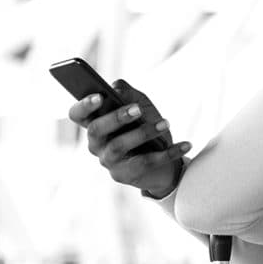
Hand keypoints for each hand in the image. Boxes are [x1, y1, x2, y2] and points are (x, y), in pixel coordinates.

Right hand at [68, 80, 190, 197]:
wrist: (162, 161)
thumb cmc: (146, 127)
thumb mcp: (140, 106)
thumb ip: (128, 94)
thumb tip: (116, 88)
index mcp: (94, 122)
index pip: (77, 114)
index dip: (84, 105)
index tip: (99, 96)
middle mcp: (96, 143)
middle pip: (97, 129)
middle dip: (116, 117)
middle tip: (137, 110)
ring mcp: (108, 161)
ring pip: (119, 146)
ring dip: (143, 133)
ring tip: (165, 123)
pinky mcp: (125, 175)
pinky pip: (145, 163)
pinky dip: (168, 153)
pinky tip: (185, 143)